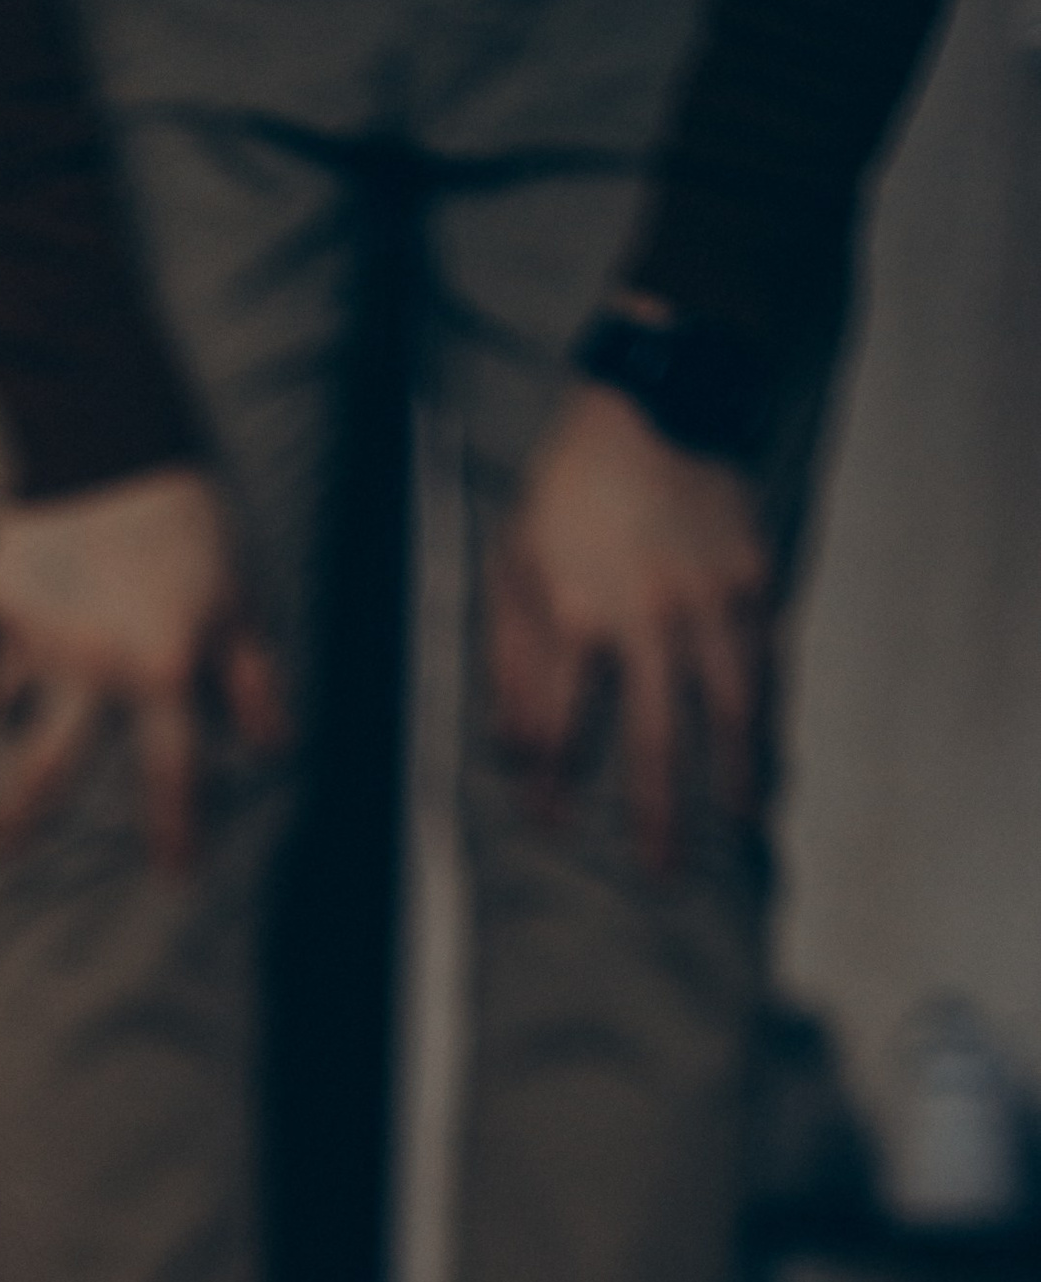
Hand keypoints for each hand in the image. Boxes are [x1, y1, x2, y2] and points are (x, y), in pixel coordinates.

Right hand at [0, 464, 286, 870]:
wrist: (108, 431)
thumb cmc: (188, 519)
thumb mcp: (236, 597)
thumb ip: (250, 678)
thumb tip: (274, 747)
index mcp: (161, 670)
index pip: (172, 770)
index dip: (176, 826)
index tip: (173, 874)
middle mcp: (93, 668)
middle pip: (49, 768)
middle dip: (19, 817)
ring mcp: (35, 636)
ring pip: (7, 699)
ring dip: (5, 712)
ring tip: (3, 713)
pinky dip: (12, 625)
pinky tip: (37, 584)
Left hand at [488, 379, 773, 869]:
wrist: (661, 403)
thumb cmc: (568, 493)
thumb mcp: (512, 564)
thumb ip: (510, 661)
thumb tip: (513, 752)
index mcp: (576, 613)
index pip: (562, 728)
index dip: (556, 785)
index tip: (553, 827)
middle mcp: (649, 617)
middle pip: (657, 739)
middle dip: (658, 815)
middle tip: (661, 878)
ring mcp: (712, 600)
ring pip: (732, 709)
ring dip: (737, 779)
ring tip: (739, 835)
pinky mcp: (758, 581)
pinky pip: (769, 668)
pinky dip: (772, 721)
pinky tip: (772, 761)